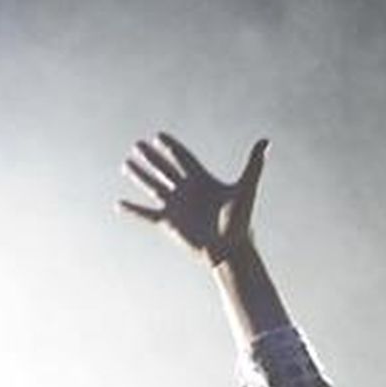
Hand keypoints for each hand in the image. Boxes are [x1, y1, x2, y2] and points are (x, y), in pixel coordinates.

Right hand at [119, 133, 268, 264]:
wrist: (230, 250)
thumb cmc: (240, 222)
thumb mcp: (246, 188)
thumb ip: (254, 164)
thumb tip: (266, 141)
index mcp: (202, 181)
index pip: (183, 158)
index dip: (172, 147)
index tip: (160, 136)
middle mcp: (187, 192)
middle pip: (165, 169)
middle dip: (152, 157)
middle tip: (138, 144)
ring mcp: (177, 207)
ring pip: (153, 186)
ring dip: (140, 176)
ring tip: (126, 164)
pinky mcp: (169, 223)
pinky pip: (146, 214)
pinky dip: (132, 209)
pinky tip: (119, 204)